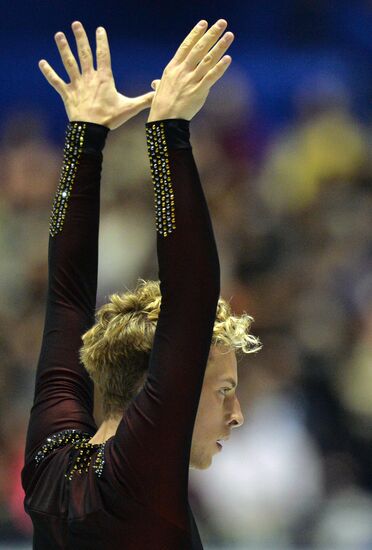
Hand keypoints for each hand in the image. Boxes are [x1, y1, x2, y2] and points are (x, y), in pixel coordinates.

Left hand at [39, 21, 154, 129]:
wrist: (91, 130)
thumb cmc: (110, 119)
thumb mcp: (129, 108)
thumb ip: (144, 100)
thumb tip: (158, 95)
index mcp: (104, 78)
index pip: (103, 55)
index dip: (101, 41)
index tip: (99, 29)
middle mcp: (89, 78)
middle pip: (83, 53)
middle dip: (80, 38)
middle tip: (76, 24)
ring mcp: (76, 85)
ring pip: (68, 63)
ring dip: (63, 48)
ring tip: (59, 35)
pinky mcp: (67, 94)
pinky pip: (56, 81)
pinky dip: (48, 72)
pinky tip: (41, 62)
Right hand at [148, 19, 233, 121]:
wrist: (164, 121)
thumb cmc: (161, 106)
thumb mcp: (159, 90)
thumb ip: (160, 83)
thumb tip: (155, 83)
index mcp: (172, 68)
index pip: (185, 46)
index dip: (195, 33)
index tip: (204, 23)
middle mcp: (182, 71)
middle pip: (199, 48)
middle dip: (211, 34)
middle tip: (222, 23)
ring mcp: (190, 81)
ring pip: (207, 60)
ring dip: (220, 46)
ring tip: (230, 35)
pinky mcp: (198, 92)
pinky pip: (211, 77)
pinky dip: (220, 68)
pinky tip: (228, 59)